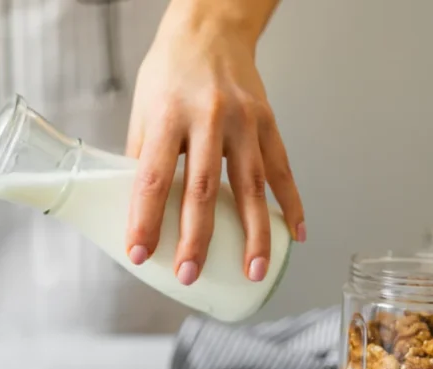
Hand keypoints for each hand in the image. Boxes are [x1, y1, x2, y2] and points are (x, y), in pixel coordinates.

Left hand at [124, 0, 304, 284]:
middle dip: (196, 238)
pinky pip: (283, 169)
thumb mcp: (143, 108)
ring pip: (251, 186)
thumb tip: (136, 210)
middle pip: (203, 189)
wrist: (210, 29)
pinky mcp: (269, 122)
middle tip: (189, 274)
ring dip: (253, 234)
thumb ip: (143, 157)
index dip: (145, 219)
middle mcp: (208, 118)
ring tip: (252, 271)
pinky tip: (296, 233)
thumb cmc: (170, 71)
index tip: (140, 253)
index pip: (153, 177)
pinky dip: (291, 204)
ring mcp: (244, 121)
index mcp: (168, 114)